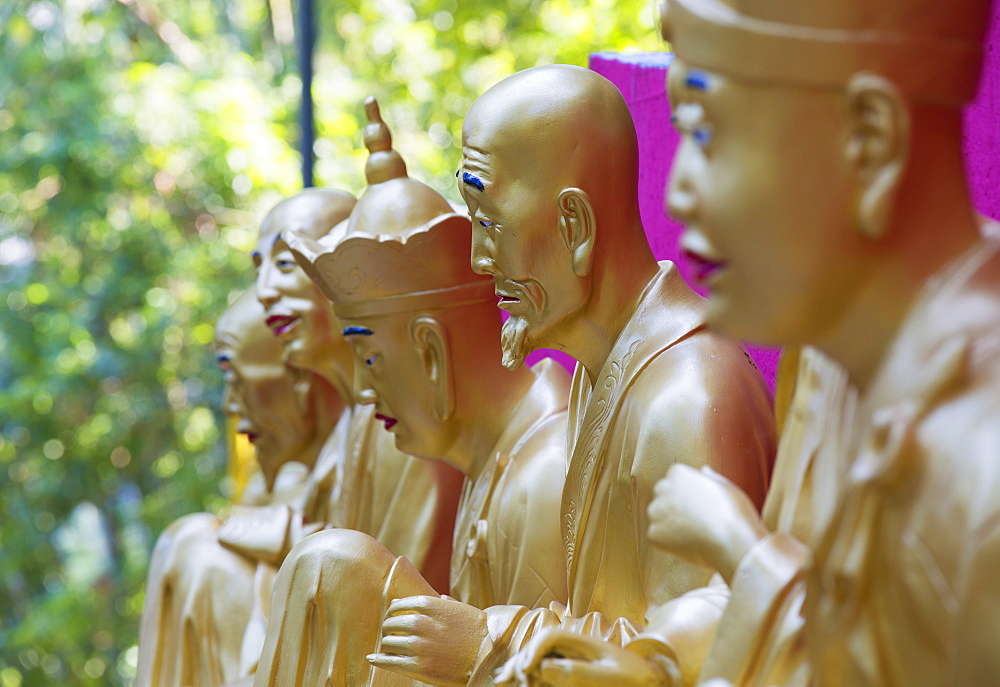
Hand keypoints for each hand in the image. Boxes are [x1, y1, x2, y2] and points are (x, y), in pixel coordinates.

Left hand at [367, 595, 487, 686]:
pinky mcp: (418, 666)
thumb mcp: (459, 609)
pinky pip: (390, 661)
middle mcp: (420, 623)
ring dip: (386, 645)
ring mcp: (418, 645)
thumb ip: (439, 604)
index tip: (392, 618)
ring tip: (389, 648)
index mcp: (429, 605)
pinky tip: (373, 658)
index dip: (392, 612)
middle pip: (390, 623)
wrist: (489, 654)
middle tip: (390, 634)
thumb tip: (428, 600)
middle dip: (388, 629)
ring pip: (388, 642)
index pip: (397, 605)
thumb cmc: (476, 630)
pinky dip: (379, 659)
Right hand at [493, 629, 669, 686]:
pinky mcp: (570, 669)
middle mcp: (573, 646)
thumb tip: (546, 668)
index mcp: (583, 641)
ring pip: (538, 658)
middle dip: (521, 662)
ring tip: (503, 682)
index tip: (526, 671)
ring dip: (520, 668)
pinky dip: (529, 674)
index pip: (550, 637)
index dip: (533, 651)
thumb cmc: (633, 678)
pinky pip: (545, 669)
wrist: (651, 678)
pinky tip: (514, 679)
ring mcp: (571, 657)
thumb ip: (578, 672)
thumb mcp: (610, 677)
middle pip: (538, 646)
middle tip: (507, 681)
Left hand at [648, 464, 767, 582]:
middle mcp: (662, 488)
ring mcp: (656, 511)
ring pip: (659, 518)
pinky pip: (658, 537)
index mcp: (678, 472)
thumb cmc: (736, 515)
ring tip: (695, 533)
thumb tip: (703, 470)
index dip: (688, 495)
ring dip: (670, 525)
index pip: (673, 481)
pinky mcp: (654, 533)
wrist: (734, 545)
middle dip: (674, 507)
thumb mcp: (727, 488)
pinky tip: (689, 544)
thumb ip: (710, 477)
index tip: (701, 505)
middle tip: (697, 521)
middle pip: (662, 497)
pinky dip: (669, 543)